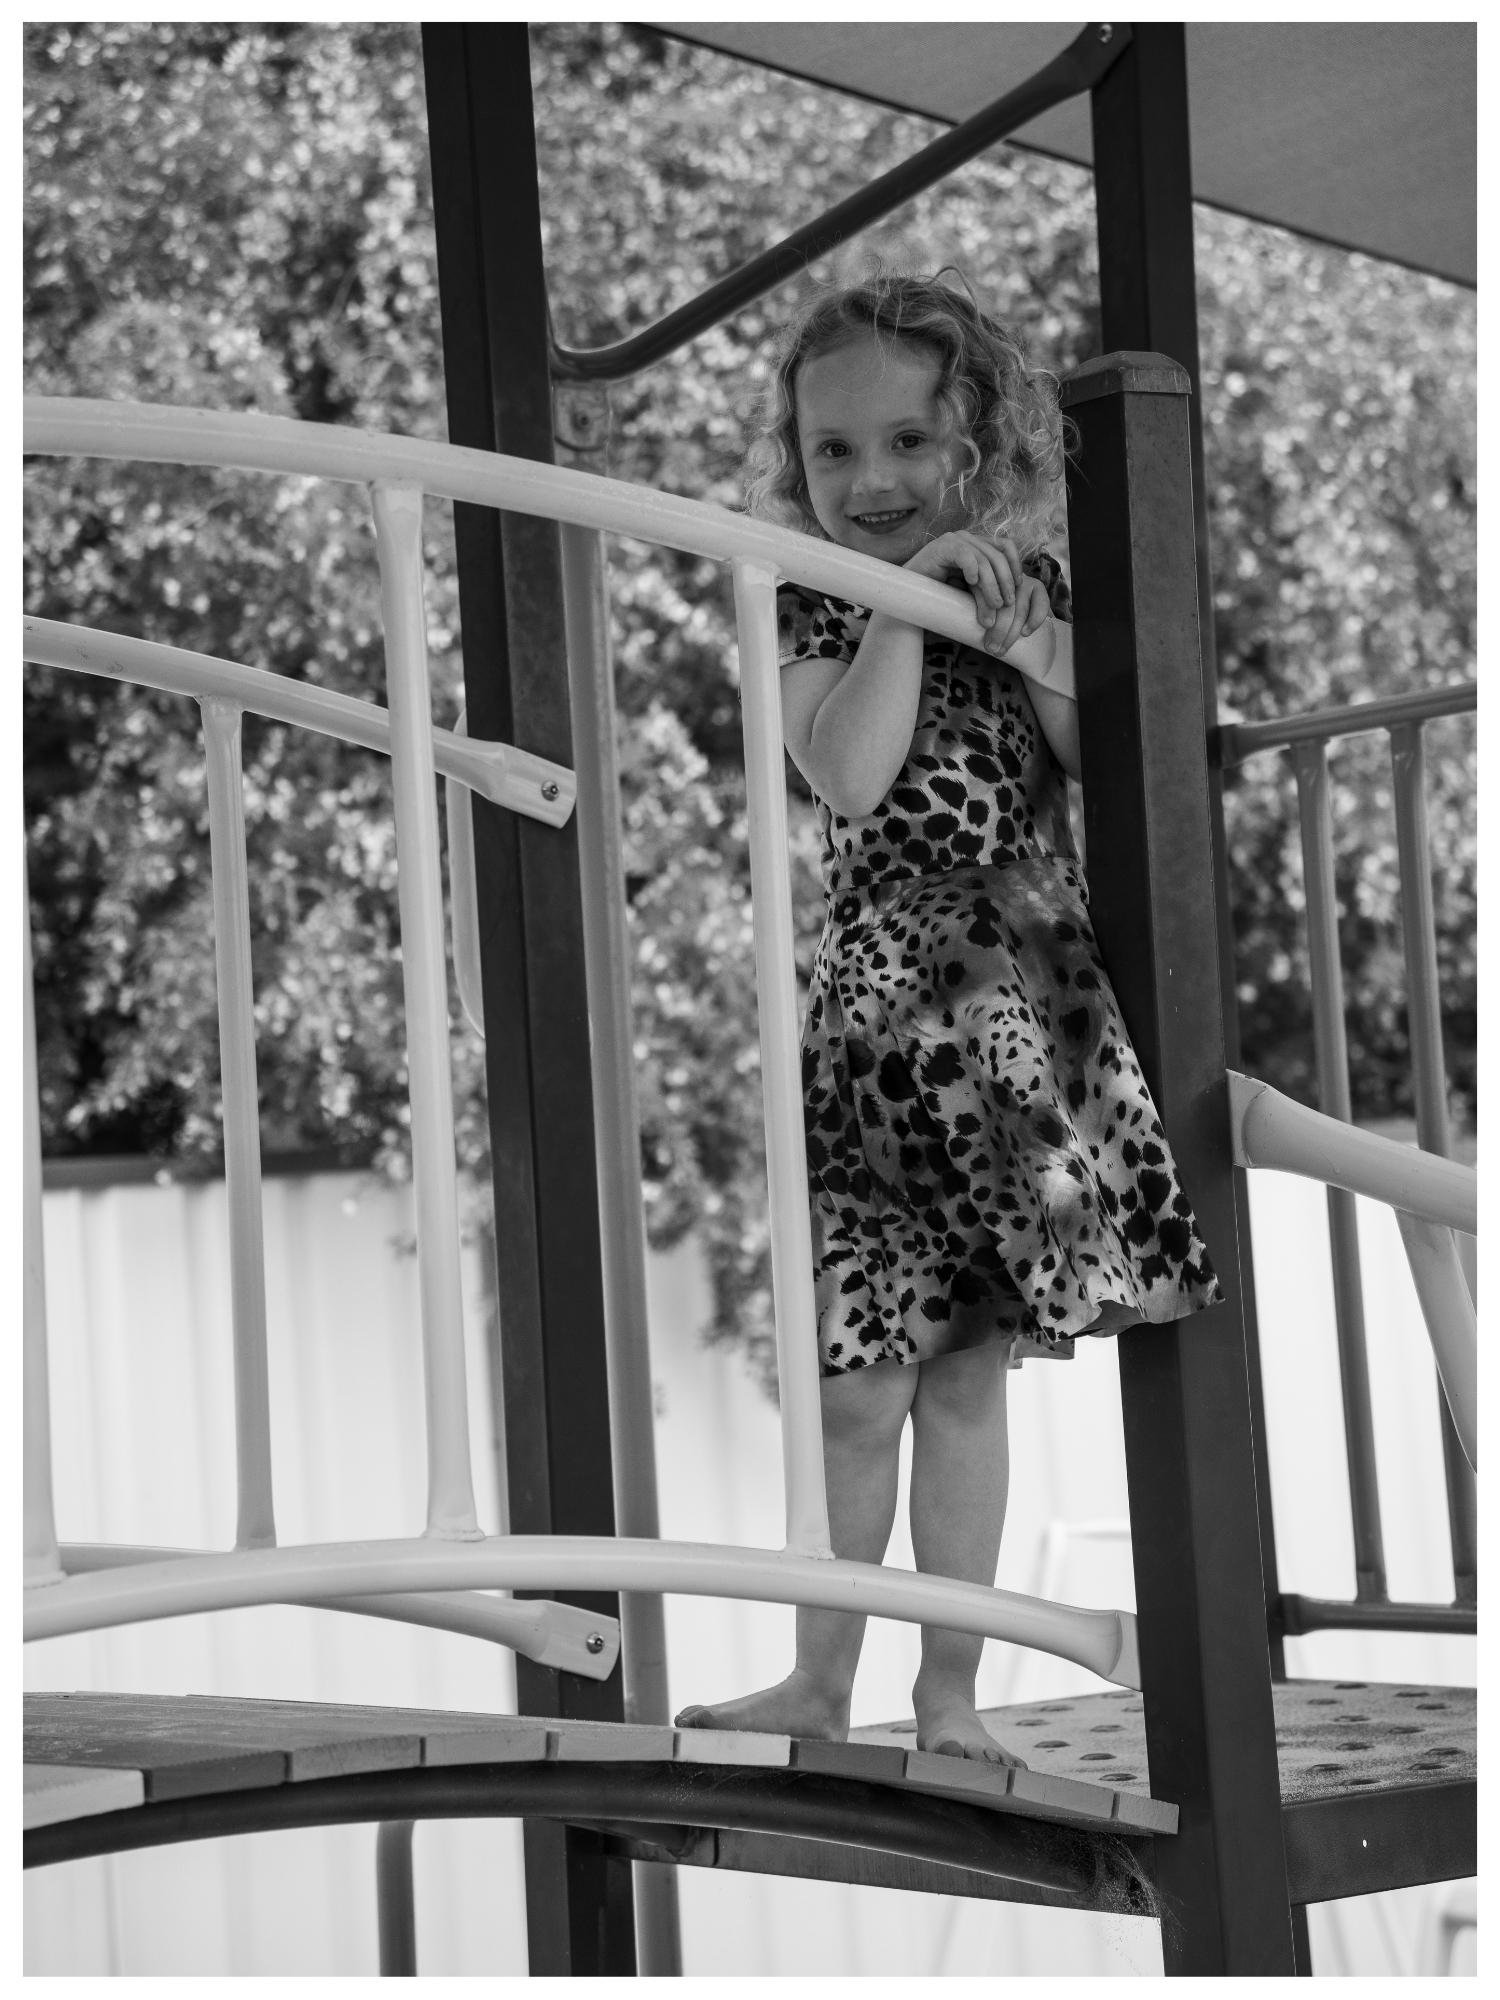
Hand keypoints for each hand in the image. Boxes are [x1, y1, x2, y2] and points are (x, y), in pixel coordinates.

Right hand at [903, 530, 1048, 655]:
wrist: (909, 596)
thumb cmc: (939, 596)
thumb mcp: (970, 593)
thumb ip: (987, 593)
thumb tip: (1008, 605)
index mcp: (977, 545)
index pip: (1005, 546)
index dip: (1015, 565)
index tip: (1019, 588)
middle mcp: (968, 539)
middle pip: (997, 555)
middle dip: (1006, 581)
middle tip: (1007, 603)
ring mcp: (954, 540)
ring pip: (983, 559)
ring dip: (991, 584)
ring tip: (994, 604)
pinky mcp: (942, 547)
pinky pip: (964, 555)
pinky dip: (972, 569)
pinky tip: (972, 583)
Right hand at [985, 574, 1052, 657]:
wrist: (989, 578)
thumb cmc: (1011, 599)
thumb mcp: (1028, 603)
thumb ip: (1036, 614)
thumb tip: (1051, 636)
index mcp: (1036, 588)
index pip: (1041, 605)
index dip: (1035, 620)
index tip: (1025, 634)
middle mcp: (1021, 582)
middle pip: (1019, 611)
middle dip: (1010, 634)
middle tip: (999, 651)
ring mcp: (1002, 581)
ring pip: (1003, 608)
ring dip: (997, 630)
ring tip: (991, 647)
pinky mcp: (984, 580)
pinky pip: (986, 596)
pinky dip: (986, 611)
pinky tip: (986, 625)